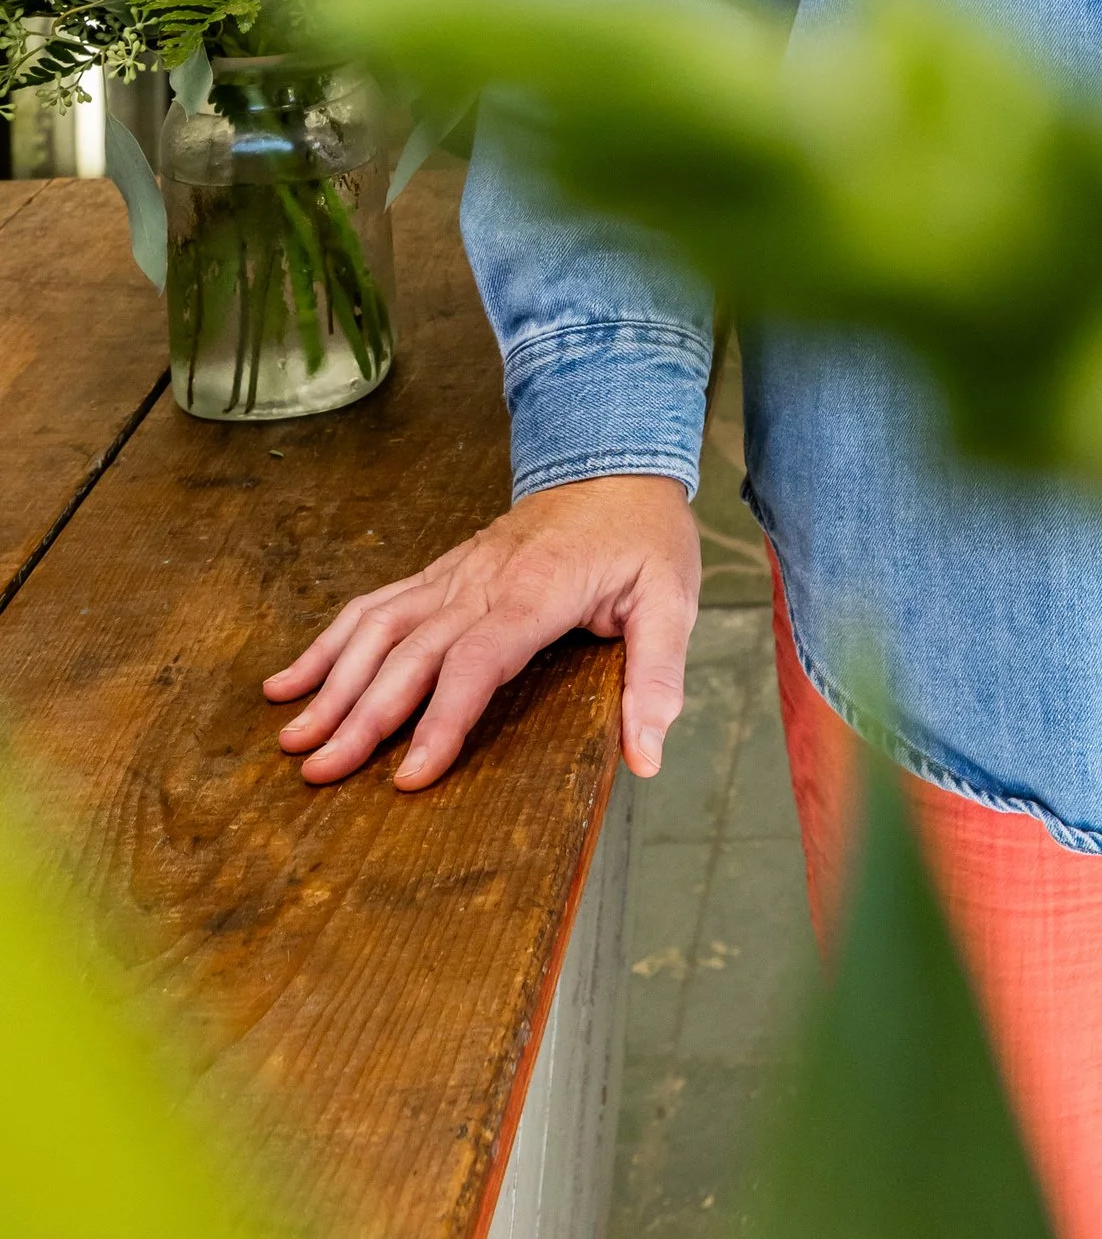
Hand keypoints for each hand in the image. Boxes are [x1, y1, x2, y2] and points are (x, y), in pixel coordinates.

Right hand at [263, 475, 702, 791]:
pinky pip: (375, 604)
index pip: (475, 662)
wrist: (616, 463)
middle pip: (410, 652)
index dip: (441, 720)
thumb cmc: (645, 537)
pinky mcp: (441, 571)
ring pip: (377, 627)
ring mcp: (453, 573)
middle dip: (362, 715)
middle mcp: (481, 581)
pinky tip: (290, 679)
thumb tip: (647, 758)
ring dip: (332, 682)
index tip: (409, 776)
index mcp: (536, 592)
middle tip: (320, 772)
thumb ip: (657, 677)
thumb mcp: (674, 601)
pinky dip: (328, 642)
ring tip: (292, 737)